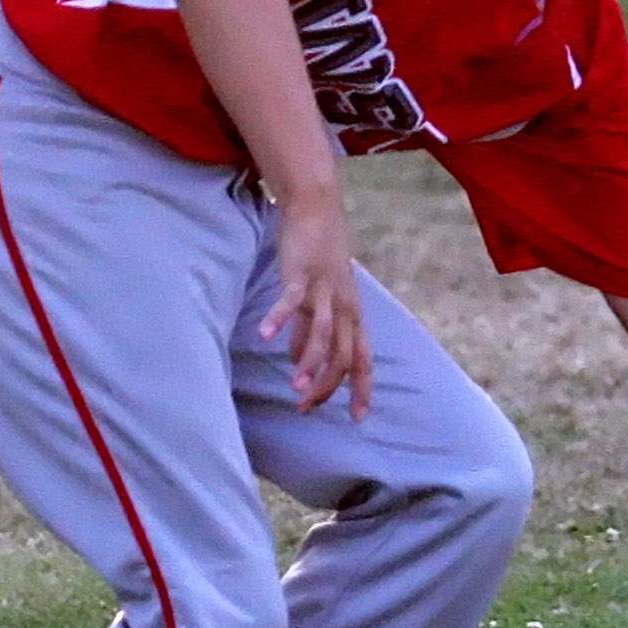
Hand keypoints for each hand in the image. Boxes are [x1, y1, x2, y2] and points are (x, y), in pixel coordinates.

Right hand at [260, 189, 372, 418]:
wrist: (318, 208)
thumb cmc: (320, 256)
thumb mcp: (321, 298)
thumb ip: (308, 330)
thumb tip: (297, 358)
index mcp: (353, 315)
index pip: (363, 360)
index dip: (361, 389)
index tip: (358, 418)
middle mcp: (345, 307)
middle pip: (343, 355)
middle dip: (327, 386)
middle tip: (306, 408)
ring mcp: (325, 291)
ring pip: (323, 334)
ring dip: (309, 362)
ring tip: (294, 386)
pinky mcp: (302, 274)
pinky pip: (292, 301)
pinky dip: (279, 319)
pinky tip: (264, 337)